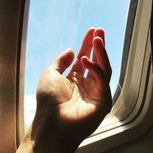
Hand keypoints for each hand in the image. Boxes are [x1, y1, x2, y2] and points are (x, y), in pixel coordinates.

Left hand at [33, 27, 111, 148]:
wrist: (51, 122)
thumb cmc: (48, 100)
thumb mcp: (51, 74)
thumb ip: (61, 62)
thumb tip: (71, 50)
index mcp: (75, 79)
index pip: (85, 58)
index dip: (88, 44)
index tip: (92, 31)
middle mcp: (86, 85)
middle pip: (97, 62)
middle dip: (99, 46)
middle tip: (100, 31)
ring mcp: (95, 93)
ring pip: (104, 69)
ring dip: (101, 53)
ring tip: (97, 39)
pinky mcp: (103, 102)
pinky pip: (103, 82)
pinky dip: (96, 69)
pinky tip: (86, 61)